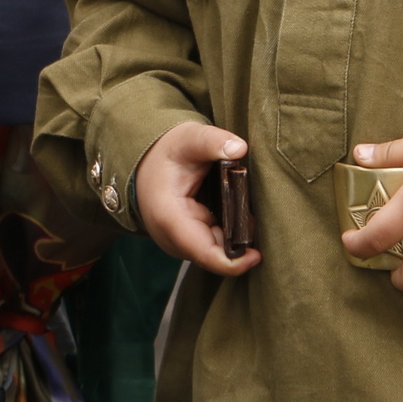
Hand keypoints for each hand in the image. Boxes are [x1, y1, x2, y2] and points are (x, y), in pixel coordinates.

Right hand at [135, 122, 260, 275]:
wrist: (146, 162)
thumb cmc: (167, 152)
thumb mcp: (189, 139)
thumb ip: (213, 142)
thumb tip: (240, 148)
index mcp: (170, 218)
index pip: (204, 253)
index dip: (233, 262)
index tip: (256, 255)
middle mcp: (172, 238)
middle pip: (214, 255)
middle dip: (239, 242)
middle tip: (253, 215)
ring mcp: (179, 242)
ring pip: (215, 251)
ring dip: (234, 237)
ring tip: (245, 211)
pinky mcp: (187, 240)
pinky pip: (212, 245)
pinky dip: (228, 234)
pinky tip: (237, 215)